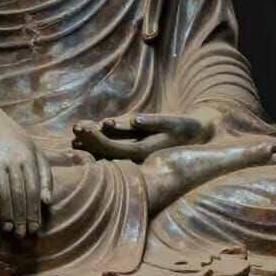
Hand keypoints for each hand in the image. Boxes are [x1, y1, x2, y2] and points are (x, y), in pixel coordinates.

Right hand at [0, 108, 52, 236]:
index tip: (35, 228)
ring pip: (5, 192)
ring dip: (8, 214)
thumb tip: (48, 201)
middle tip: (23, 234)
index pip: (35, 188)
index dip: (35, 210)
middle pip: (21, 193)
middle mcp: (15, 159)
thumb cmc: (12, 138)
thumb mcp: (33, 149)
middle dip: (23, 215)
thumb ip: (43, 173)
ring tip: (10, 230)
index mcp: (30, 156)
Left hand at [71, 113, 212, 160]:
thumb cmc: (187, 127)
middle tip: (75, 128)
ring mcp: (136, 151)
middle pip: (107, 151)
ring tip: (77, 129)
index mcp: (144, 152)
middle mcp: (138, 156)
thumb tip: (134, 119)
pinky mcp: (138, 144)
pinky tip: (92, 129)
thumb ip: (155, 122)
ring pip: (109, 148)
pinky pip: (116, 142)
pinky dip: (103, 136)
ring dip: (93, 139)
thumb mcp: (175, 122)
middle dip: (90, 140)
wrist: (200, 135)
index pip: (113, 149)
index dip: (97, 140)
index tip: (83, 128)